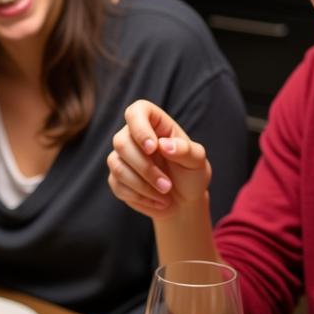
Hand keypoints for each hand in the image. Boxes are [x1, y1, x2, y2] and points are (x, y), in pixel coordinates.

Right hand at [107, 100, 211, 219]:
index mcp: (154, 124)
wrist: (184, 201)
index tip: (153, 148)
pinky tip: (157, 201)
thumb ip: (184, 149)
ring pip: (117, 165)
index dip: (139, 127)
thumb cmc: (191, 174)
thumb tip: (163, 145)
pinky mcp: (116, 179)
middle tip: (167, 185)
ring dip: (143, 185)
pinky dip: (140, 196)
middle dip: (145, 168)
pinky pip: (118, 185)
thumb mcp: (197, 160)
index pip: (136, 111)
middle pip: (121, 142)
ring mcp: (121, 157)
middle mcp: (133, 136)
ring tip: (165, 194)